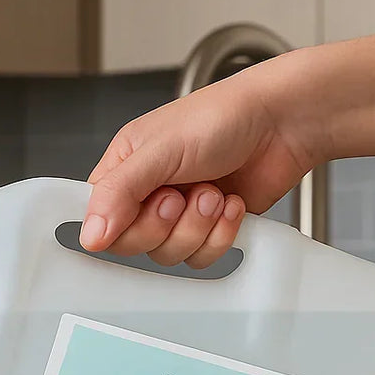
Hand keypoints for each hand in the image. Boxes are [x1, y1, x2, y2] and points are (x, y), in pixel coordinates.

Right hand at [81, 60, 318, 267]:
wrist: (284, 123)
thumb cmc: (223, 117)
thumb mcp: (159, 150)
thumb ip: (118, 192)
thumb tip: (89, 235)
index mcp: (123, 169)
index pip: (98, 218)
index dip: (115, 224)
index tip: (139, 209)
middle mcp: (147, 194)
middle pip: (133, 244)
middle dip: (164, 225)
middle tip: (181, 195)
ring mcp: (179, 214)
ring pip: (168, 254)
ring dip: (196, 227)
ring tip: (213, 193)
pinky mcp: (209, 229)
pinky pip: (201, 257)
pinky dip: (220, 234)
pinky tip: (230, 203)